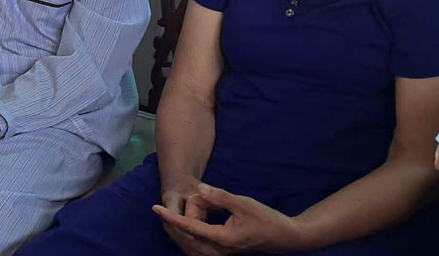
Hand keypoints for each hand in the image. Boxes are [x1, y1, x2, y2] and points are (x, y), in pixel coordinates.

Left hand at [154, 183, 300, 252]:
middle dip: (172, 224)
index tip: (156, 208)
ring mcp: (221, 253)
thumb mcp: (243, 203)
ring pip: (191, 246)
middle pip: (186, 239)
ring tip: (169, 218)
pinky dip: (188, 238)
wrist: (283, 236)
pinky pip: (198, 249)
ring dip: (179, 232)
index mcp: (222, 238)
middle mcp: (219, 250)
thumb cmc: (265, 218)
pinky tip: (184, 228)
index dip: (171, 217)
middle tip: (160, 209)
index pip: (190, 227)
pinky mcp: (223, 252)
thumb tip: (199, 189)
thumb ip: (220, 197)